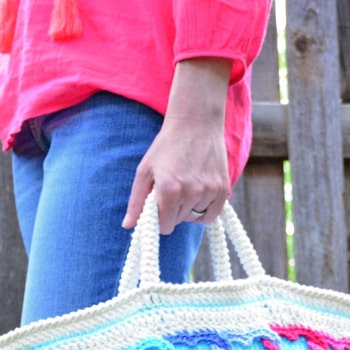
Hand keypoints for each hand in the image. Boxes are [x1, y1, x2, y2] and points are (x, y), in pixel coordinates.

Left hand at [122, 57, 232, 234]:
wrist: (196, 122)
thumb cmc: (166, 145)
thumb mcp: (145, 170)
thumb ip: (136, 201)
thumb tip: (127, 226)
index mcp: (169, 190)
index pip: (165, 226)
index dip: (159, 219)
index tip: (159, 207)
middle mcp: (191, 193)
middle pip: (179, 221)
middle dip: (173, 211)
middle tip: (173, 188)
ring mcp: (209, 191)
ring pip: (195, 217)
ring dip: (189, 208)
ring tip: (186, 185)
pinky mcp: (222, 188)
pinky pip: (212, 215)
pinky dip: (204, 211)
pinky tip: (198, 196)